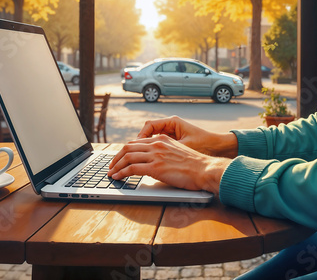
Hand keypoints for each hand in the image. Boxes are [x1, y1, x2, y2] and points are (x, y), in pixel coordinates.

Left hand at [107, 134, 230, 194]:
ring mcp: (155, 155)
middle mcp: (157, 144)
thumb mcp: (178, 152)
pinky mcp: (155, 167)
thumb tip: (155, 161)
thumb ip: (165, 152)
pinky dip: (121, 173)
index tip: (119, 158)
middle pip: (128, 147)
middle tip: (111, 166)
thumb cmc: (195, 165)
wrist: (205, 169)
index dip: (124, 150)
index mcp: (162, 139)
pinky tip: (118, 177)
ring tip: (111, 173)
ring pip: (127, 157)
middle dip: (116, 157)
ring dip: (116, 166)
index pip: (136, 142)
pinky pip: (132, 168)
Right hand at [137, 116, 237, 157]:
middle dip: (138, 144)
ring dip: (144, 148)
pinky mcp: (175, 141)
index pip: (149, 125)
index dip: (140, 137)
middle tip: (130, 155)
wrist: (219, 149)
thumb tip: (151, 153)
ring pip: (151, 139)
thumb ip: (166, 149)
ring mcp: (172, 133)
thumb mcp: (184, 147)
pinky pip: (158, 144)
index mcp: (172, 122)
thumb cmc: (205, 145)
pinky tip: (149, 160)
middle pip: (148, 132)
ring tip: (137, 159)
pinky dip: (152, 151)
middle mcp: (171, 126)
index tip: (134, 148)